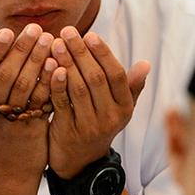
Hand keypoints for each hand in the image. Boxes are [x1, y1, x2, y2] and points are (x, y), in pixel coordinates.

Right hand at [0, 24, 57, 177]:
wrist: (9, 169)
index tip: (8, 31)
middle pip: (6, 76)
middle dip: (21, 50)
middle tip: (36, 29)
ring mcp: (12, 121)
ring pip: (24, 87)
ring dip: (37, 61)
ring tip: (49, 39)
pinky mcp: (33, 128)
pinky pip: (41, 101)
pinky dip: (48, 81)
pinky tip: (57, 64)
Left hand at [48, 27, 149, 178]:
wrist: (80, 162)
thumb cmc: (99, 123)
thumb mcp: (119, 108)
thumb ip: (130, 86)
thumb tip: (145, 64)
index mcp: (124, 108)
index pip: (116, 75)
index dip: (103, 54)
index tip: (90, 34)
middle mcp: (110, 118)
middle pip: (96, 79)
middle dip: (80, 53)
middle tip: (67, 32)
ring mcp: (89, 127)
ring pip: (78, 89)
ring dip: (66, 63)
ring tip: (55, 44)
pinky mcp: (67, 132)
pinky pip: (60, 103)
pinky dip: (55, 83)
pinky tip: (49, 66)